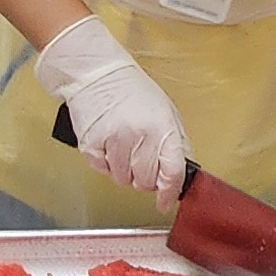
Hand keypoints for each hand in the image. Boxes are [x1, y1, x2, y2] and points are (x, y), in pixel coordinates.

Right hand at [36, 14, 186, 210]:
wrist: (97, 73)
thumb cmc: (132, 90)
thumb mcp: (166, 111)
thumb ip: (177, 143)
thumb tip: (183, 173)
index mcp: (162, 128)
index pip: (172, 172)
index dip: (169, 193)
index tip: (165, 202)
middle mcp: (139, 137)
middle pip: (145, 182)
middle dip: (145, 178)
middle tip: (141, 161)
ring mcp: (113, 142)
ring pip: (123, 180)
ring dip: (125, 171)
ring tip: (124, 147)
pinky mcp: (91, 145)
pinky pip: (102, 171)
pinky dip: (106, 164)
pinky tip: (109, 144)